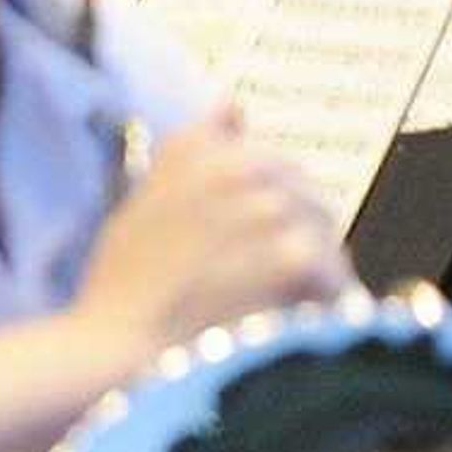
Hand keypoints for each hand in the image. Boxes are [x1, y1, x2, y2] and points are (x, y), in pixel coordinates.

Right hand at [74, 110, 354, 360]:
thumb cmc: (124, 286)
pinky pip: (334, 273)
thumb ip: (191, 149)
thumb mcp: (143, 200)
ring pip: (325, 233)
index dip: (267, 209)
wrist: (117, 347)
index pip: (273, 164)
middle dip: (296, 234)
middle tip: (261, 283)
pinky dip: (321, 301)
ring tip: (273, 305)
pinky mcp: (294, 257)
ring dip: (312, 269)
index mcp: (204, 151)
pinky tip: (289, 321)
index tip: (248, 247)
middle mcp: (242, 168)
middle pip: (306, 196)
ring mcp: (271, 211)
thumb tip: (232, 104)